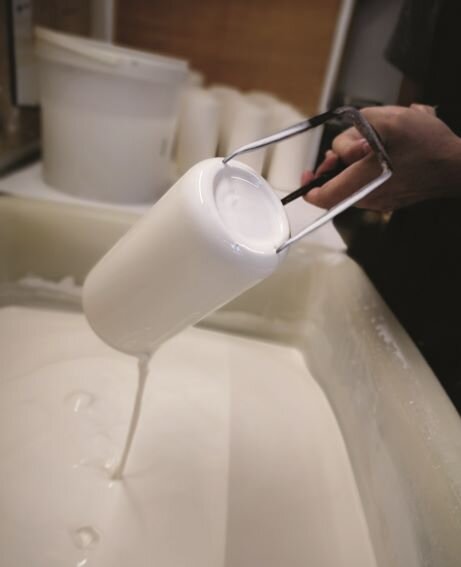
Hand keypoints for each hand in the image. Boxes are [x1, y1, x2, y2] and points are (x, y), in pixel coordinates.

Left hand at [304, 105, 460, 210]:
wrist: (457, 165)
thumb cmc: (427, 145)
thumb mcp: (390, 120)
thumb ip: (359, 125)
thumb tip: (345, 144)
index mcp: (364, 182)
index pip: (323, 197)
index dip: (309, 187)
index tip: (307, 174)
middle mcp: (368, 198)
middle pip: (335, 186)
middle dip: (336, 162)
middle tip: (350, 145)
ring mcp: (378, 201)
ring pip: (350, 183)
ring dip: (353, 163)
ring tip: (372, 145)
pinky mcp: (388, 198)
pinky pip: (366, 185)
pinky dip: (366, 169)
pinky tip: (382, 153)